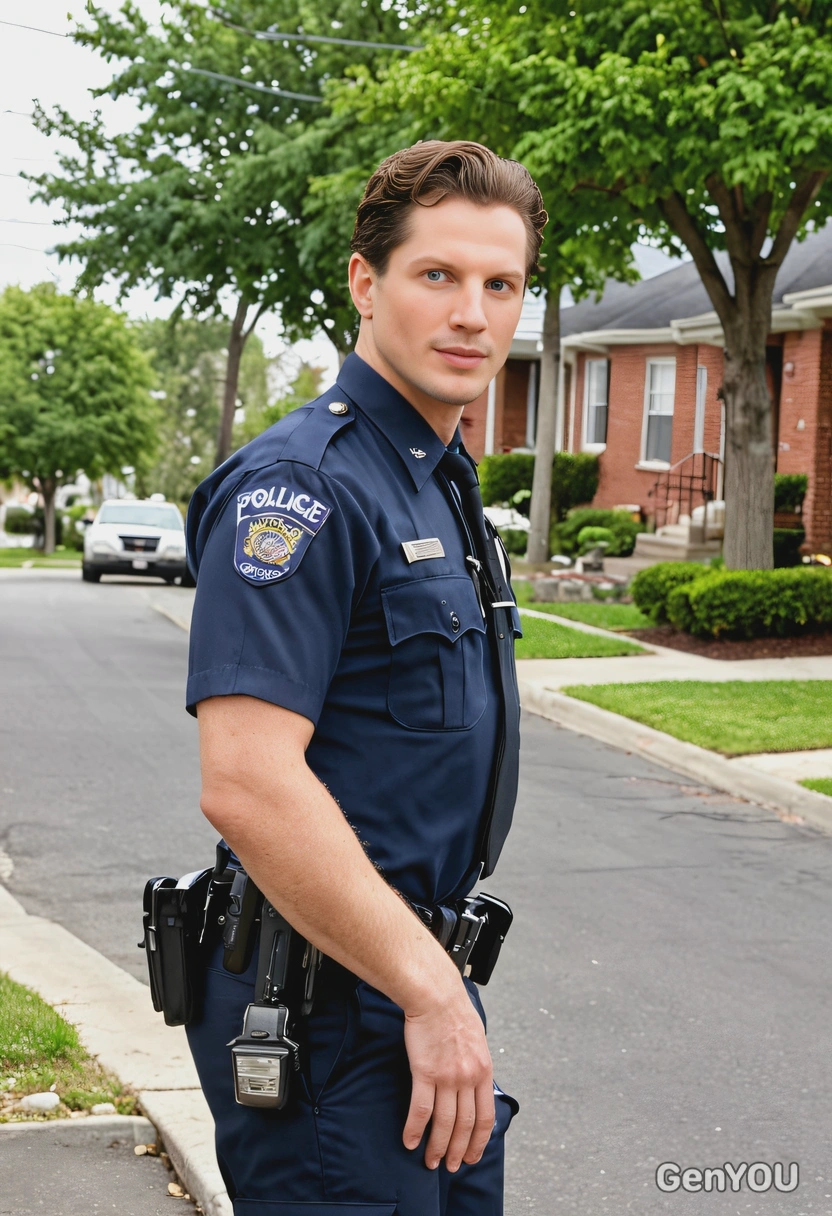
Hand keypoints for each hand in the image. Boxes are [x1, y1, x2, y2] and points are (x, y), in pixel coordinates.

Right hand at [402, 980, 494, 1172]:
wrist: (436, 995)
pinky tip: (409, 1141)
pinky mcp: (424, 1072)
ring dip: (437, 1146)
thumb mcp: (477, 1039)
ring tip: (431, 1161)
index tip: (471, 1156)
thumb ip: (477, 1064)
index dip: (478, 1141)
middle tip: (450, 1166)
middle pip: (465, 1125)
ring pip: (444, 1123)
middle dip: (458, 1150)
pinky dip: (415, 1129)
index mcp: (484, 1071)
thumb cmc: (454, 1011)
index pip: (485, 1117)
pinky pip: (420, 1109)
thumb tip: (474, 1083)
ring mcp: (447, 1077)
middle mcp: (468, 1078)